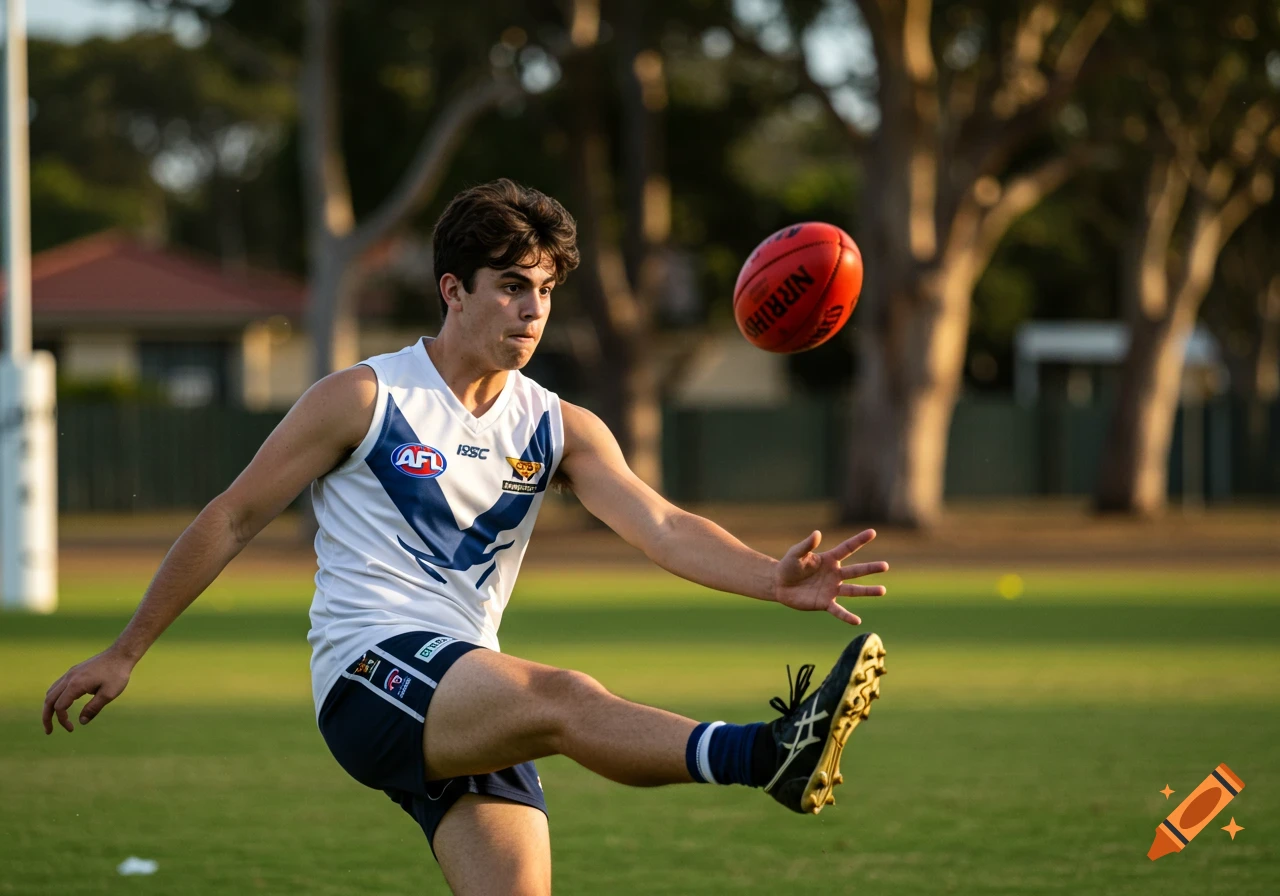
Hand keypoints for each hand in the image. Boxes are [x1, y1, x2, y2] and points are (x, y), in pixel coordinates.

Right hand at [42, 648, 134, 733]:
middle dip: (46, 717)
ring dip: (49, 707)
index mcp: (76, 684)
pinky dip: (55, 697)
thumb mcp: (109, 694)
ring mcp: (70, 673)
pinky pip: (58, 686)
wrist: (121, 654)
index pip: (60, 707)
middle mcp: (69, 678)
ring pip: (51, 692)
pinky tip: (62, 704)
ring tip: (53, 719)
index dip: (62, 720)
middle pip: (49, 700)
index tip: (72, 728)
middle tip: (49, 731)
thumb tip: (81, 722)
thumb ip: (93, 708)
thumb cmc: (117, 674)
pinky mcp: (74, 671)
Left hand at [772, 529, 887, 624]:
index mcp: (829, 559)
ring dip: (867, 591)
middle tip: (886, 565)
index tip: (873, 532)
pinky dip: (847, 616)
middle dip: (870, 568)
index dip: (859, 540)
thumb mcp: (796, 553)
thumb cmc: (788, 565)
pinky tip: (857, 621)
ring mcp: (831, 589)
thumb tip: (817, 533)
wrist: (779, 584)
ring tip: (882, 590)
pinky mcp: (824, 603)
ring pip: (853, 590)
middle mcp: (834, 574)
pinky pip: (838, 610)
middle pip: (856, 571)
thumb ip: (807, 545)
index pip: (847, 548)